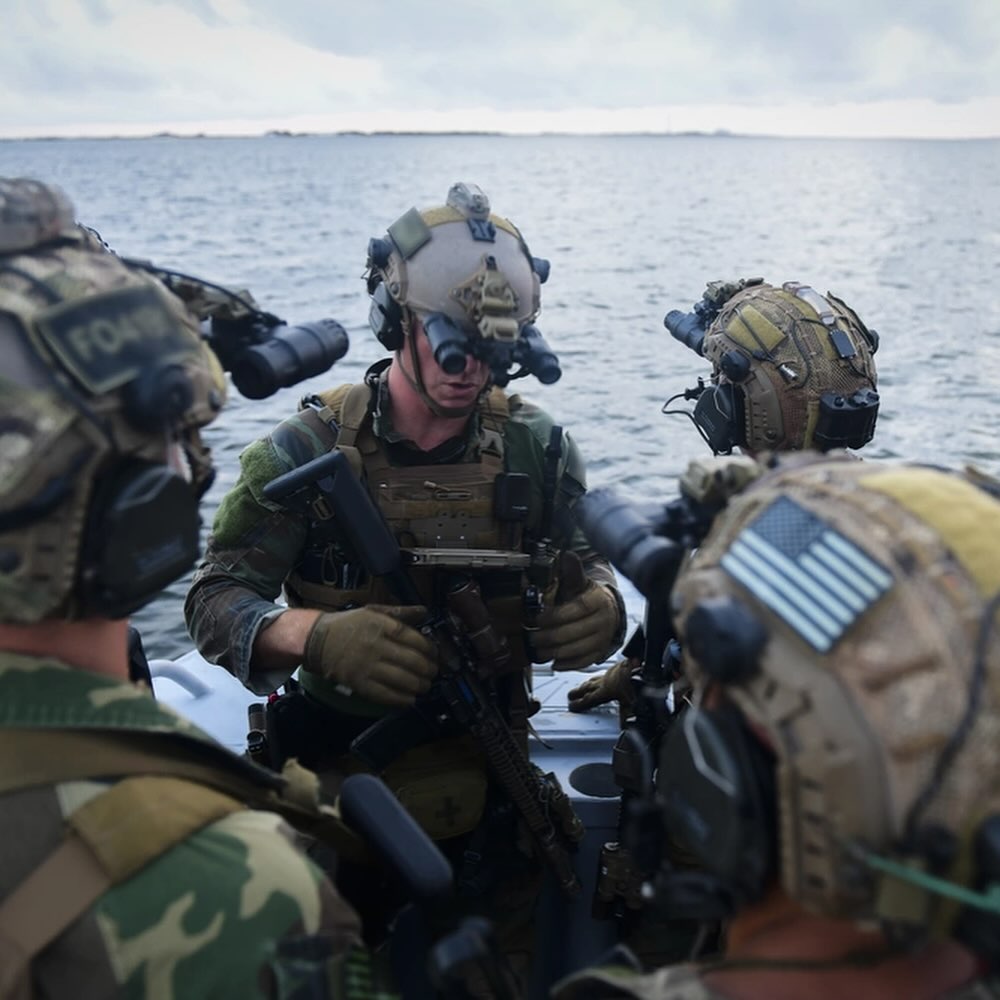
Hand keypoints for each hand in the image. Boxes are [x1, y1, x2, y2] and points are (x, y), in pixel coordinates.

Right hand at [302, 605, 438, 706]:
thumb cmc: (349, 624)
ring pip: (404, 680)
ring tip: (425, 686)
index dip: (431, 649)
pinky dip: (403, 700)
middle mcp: (377, 646)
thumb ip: (400, 612)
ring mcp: (368, 667)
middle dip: (429, 670)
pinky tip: (410, 699)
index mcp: (382, 626)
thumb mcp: (374, 611)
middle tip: (433, 672)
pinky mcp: (360, 684)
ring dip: (420, 686)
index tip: (435, 654)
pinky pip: (387, 695)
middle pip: (413, 661)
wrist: (317, 641)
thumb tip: (425, 612)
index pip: (415, 639)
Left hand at [533, 553, 622, 670]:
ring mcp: (603, 638)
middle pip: (571, 632)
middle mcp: (604, 621)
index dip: (553, 616)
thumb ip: (572, 571)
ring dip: (553, 652)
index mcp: (598, 601)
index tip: (537, 618)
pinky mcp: (601, 652)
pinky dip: (567, 664)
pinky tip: (554, 662)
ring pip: (576, 649)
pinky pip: (583, 661)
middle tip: (532, 637)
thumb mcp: (580, 582)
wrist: (609, 611)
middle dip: (547, 637)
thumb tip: (568, 555)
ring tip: (538, 650)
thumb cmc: (589, 597)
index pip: (574, 610)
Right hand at [567, 657, 638, 712]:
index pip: (588, 699)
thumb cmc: (634, 681)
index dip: (579, 704)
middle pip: (587, 687)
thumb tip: (625, 725)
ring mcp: (609, 673)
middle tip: (570, 695)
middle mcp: (604, 681)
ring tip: (582, 686)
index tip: (571, 706)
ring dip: (586, 683)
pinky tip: (602, 676)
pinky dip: (598, 676)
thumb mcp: (630, 702)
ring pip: (593, 679)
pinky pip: (602, 673)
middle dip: (577, 692)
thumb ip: (625, 714)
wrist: (640, 665)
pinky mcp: (616, 666)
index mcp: (605, 691)